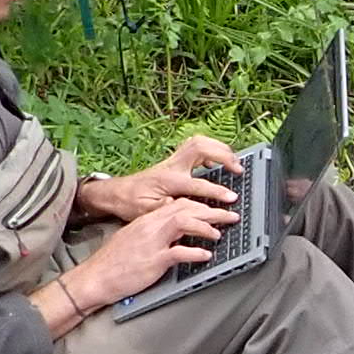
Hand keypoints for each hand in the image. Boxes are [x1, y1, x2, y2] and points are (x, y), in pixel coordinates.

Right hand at [63, 197, 228, 304]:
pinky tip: (206, 255)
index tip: (216, 208)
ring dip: (206, 227)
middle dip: (211, 211)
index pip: (179, 203)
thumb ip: (155, 231)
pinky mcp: (153, 260)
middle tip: (230, 216)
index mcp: (147, 220)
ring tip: (219, 234)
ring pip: (184, 222)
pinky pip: (179, 252)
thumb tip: (177, 232)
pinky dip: (195, 252)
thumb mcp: (134, 238)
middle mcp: (150, 226)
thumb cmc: (114, 261)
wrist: (95, 277)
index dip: (201, 204)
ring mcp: (152, 242)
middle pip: (186, 208)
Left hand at [76, 137, 240, 224]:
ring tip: (234, 160)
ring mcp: (172, 161)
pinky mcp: (173, 161)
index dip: (217, 191)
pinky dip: (210, 149)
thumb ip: (168, 209)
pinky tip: (217, 161)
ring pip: (199, 142)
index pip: (199, 183)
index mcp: (168, 180)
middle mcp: (172, 166)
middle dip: (223, 155)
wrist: (114, 193)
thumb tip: (187, 208)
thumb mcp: (146, 212)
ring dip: (219, 148)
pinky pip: (195, 147)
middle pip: (201, 147)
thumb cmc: (129, 203)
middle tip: (238, 168)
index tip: (231, 197)